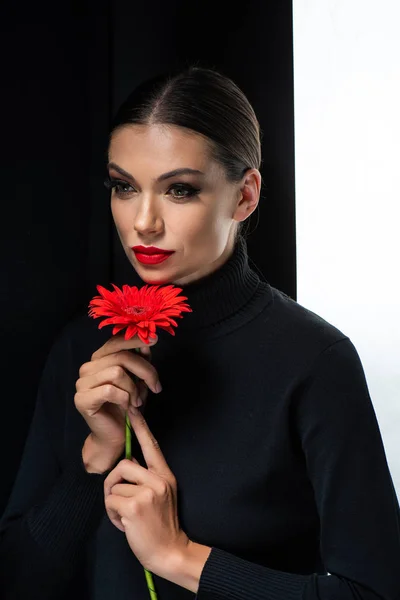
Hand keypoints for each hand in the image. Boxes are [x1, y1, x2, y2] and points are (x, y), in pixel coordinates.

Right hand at [75, 332, 161, 470]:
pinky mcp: (82, 399)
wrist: (114, 436)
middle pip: (121, 357)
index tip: (154, 340)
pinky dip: (125, 398)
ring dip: (134, 388)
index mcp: (99, 359)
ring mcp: (82, 383)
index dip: (135, 339)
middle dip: (145, 371)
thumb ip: (140, 361)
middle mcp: (88, 368)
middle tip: (156, 387)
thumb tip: (146, 343)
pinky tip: (128, 407)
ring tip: (137, 401)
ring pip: (116, 372)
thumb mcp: (139, 380)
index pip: (116, 341)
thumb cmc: (127, 406)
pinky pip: (110, 390)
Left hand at [104, 407, 190, 578]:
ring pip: (114, 486)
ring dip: (114, 503)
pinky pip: (110, 500)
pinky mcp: (135, 506)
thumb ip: (147, 478)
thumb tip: (127, 464)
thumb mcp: (161, 495)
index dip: (141, 426)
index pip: (152, 445)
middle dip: (114, 483)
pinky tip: (125, 524)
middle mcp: (158, 480)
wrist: (170, 552)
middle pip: (123, 465)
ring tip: (128, 517)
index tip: (133, 409)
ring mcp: (147, 493)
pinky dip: (112, 515)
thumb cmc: (160, 525)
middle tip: (121, 502)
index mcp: (165, 475)